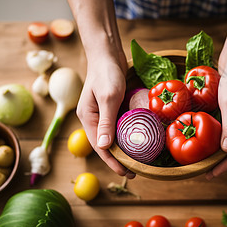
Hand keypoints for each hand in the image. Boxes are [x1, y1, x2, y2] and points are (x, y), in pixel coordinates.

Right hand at [77, 52, 135, 178]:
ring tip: (139, 160)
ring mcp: (101, 114)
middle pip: (105, 145)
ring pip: (113, 137)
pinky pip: (119, 126)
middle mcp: (93, 119)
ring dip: (124, 149)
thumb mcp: (109, 97)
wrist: (107, 53)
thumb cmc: (107, 72)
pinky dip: (128, 135)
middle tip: (137, 171)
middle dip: (119, 160)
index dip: (113, 162)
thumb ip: (106, 121)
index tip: (127, 173)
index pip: (100, 147)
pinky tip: (138, 140)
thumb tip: (104, 147)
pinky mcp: (111, 108)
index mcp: (87, 118)